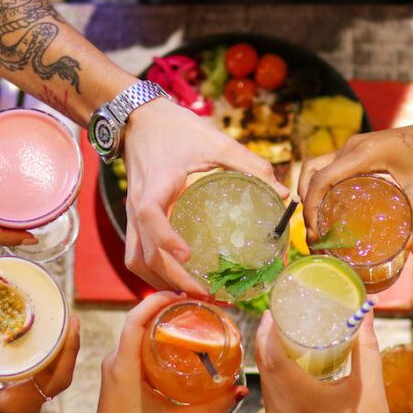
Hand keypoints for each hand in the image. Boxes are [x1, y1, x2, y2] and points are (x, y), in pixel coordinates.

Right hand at [0, 312, 80, 412]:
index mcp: (22, 406)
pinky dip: (50, 361)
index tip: (72, 327)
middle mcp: (31, 408)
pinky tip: (48, 342)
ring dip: (62, 352)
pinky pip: (45, 380)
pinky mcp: (24, 402)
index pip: (57, 379)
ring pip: (55, 377)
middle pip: (61, 375)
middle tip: (70, 319)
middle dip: (69, 346)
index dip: (69, 352)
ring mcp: (30, 406)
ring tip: (63, 324)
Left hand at [85, 291, 247, 412]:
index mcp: (124, 366)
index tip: (181, 294)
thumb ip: (211, 406)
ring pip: (134, 332)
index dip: (155, 300)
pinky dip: (152, 337)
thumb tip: (241, 390)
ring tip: (186, 318)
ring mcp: (114, 367)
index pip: (135, 319)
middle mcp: (115, 360)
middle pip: (136, 320)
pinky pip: (133, 345)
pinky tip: (173, 342)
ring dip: (157, 321)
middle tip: (192, 304)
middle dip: (162, 306)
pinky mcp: (117, 374)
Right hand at [123, 98, 288, 292]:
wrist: (139, 120)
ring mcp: (131, 216)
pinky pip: (135, 255)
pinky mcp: (133, 220)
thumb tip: (281, 193)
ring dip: (159, 281)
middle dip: (174, 279)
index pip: (150, 216)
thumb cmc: (176, 129)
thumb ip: (249, 165)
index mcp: (156, 186)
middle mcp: (137, 206)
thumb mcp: (215, 141)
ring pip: (135, 260)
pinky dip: (152, 272)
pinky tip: (176, 279)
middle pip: (145, 254)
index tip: (187, 255)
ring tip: (192, 293)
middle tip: (207, 293)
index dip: (166, 238)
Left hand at [255, 311, 394, 412]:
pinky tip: (286, 359)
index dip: (268, 332)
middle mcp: (282, 410)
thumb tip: (365, 312)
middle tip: (276, 313)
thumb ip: (365, 348)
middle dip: (266, 336)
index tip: (272, 310)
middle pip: (264, 365)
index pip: (272, 358)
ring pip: (264, 378)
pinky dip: (273, 371)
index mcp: (302, 400)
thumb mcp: (370, 388)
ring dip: (268, 353)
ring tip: (280, 330)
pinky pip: (269, 390)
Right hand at [297, 120, 412, 264]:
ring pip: (314, 168)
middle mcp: (350, 148)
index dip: (311, 206)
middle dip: (306, 204)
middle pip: (310, 173)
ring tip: (316, 224)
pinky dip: (320, 187)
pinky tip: (329, 209)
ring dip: (309, 194)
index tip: (315, 232)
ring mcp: (350, 148)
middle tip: (314, 234)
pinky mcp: (354, 151)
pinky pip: (327, 168)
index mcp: (362, 154)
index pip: (321, 178)